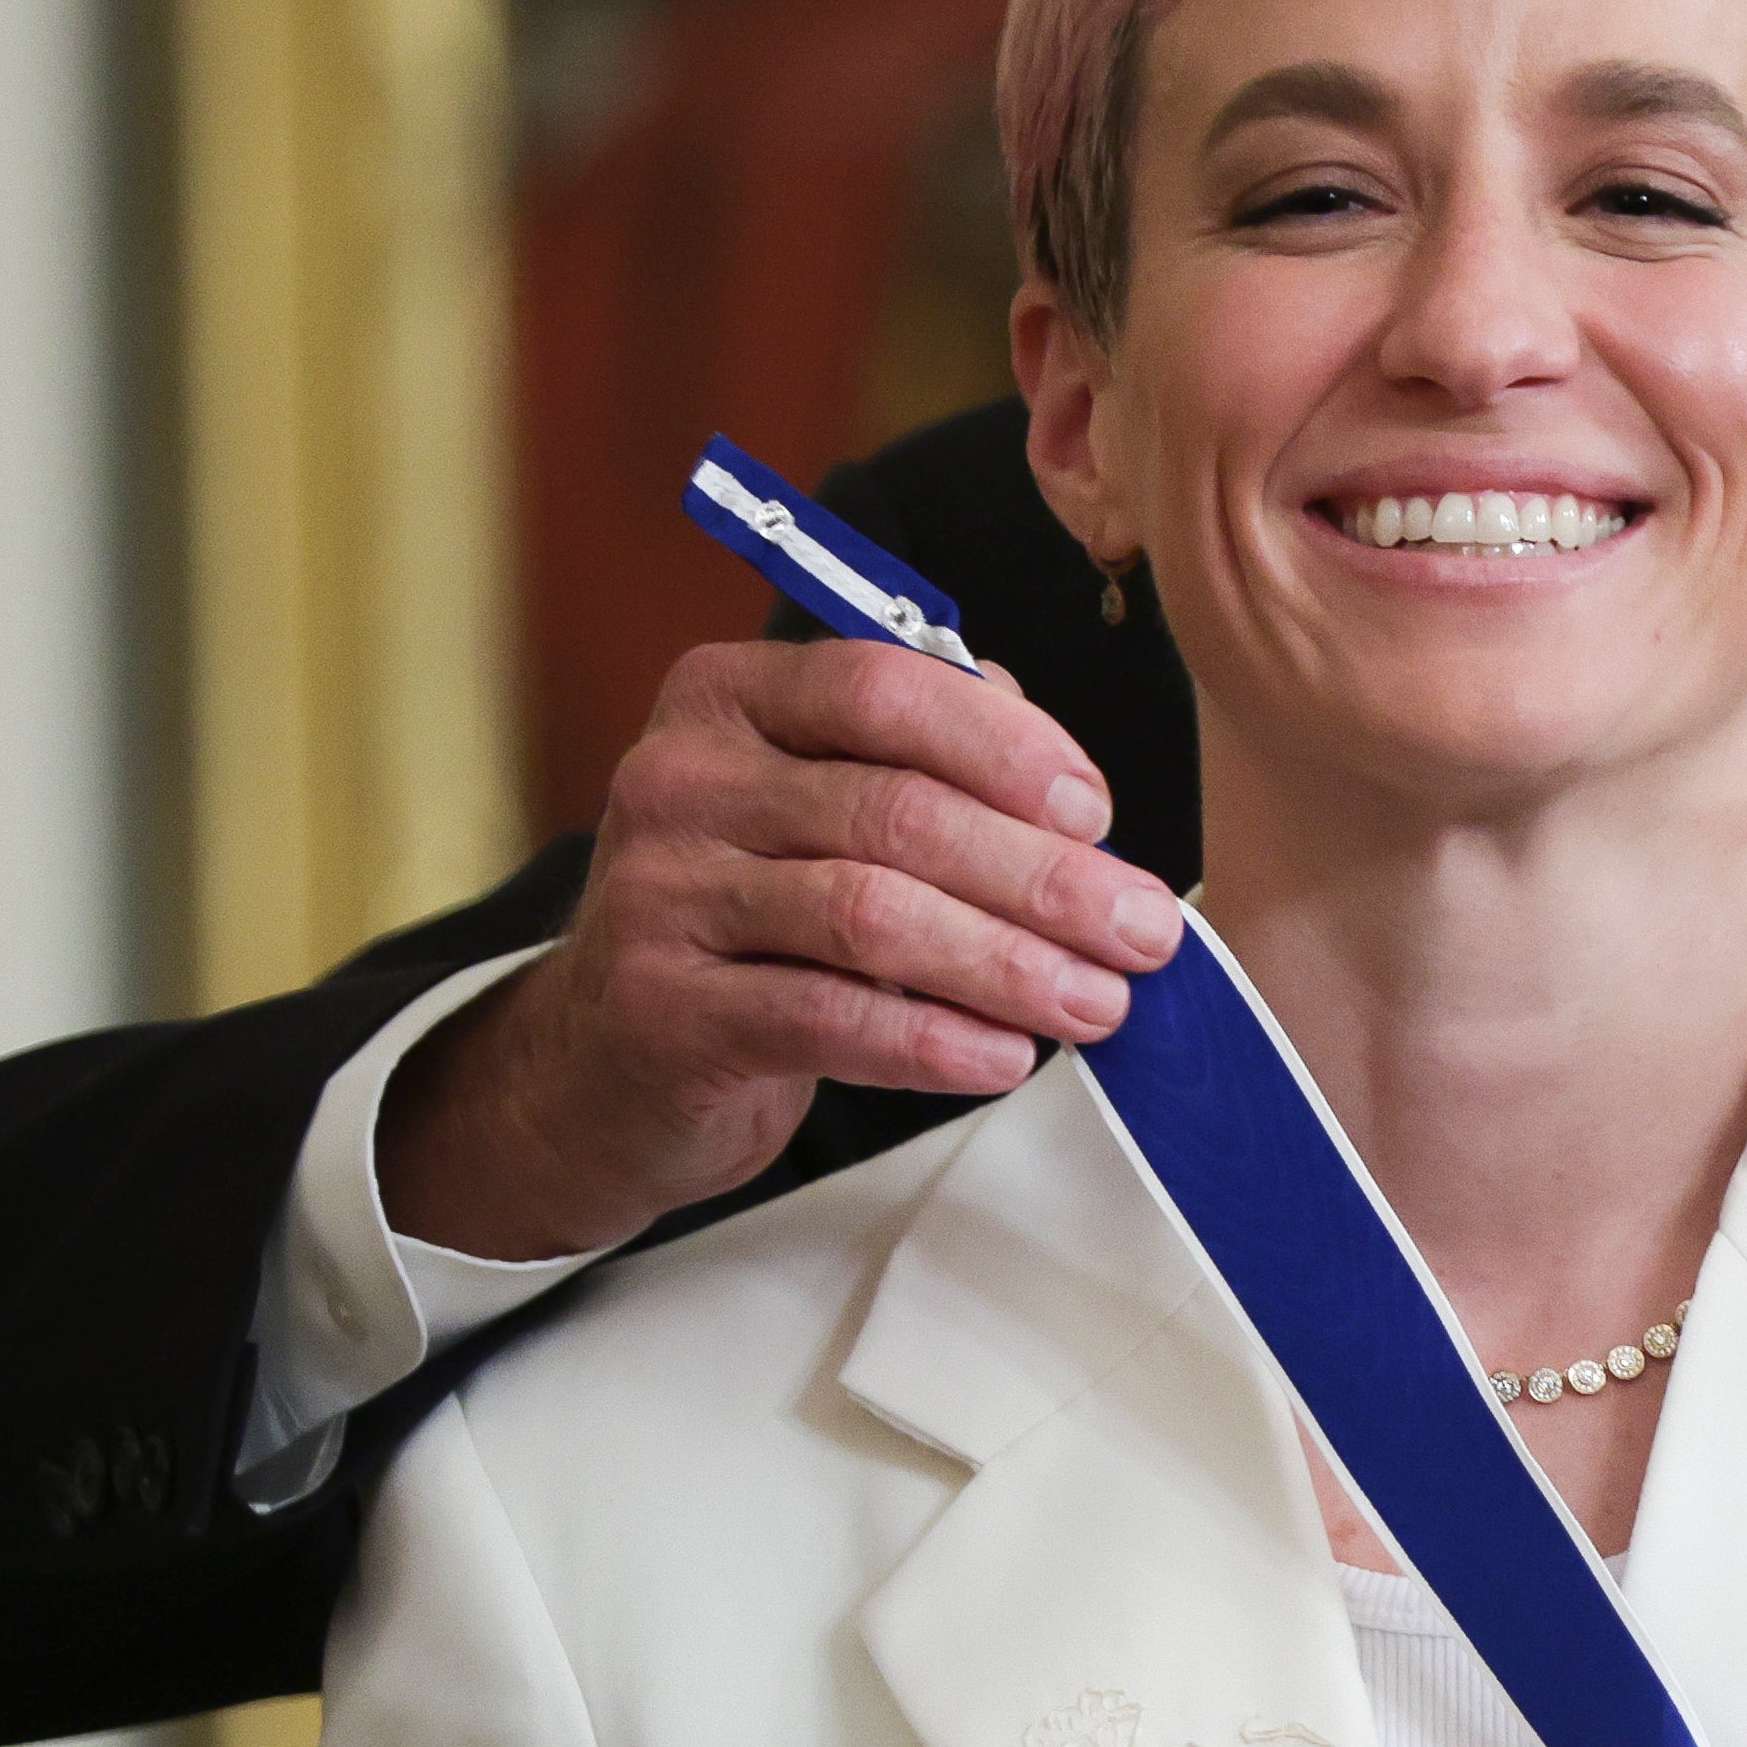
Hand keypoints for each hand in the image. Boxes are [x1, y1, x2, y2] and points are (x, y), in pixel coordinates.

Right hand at [382, 634, 1182, 1263]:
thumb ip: (924, 763)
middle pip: (896, 813)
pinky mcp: (663, 1011)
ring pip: (870, 916)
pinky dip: (935, 1042)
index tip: (1098, 815)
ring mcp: (661, 895)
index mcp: (728, 699)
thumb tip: (1068, 783)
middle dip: (1043, 876)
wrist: (602, 1058)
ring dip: (1008, 965)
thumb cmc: (750, 919)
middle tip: (1144, 932)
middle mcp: (679, 780)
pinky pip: (828, 1018)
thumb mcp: (813, 809)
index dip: (1007, 748)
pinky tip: (1007, 1056)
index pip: (883, 688)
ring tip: (1099, 1004)